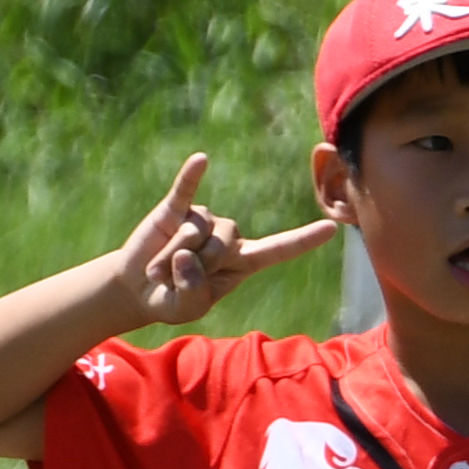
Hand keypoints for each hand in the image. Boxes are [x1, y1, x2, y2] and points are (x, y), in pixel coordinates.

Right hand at [114, 153, 335, 327]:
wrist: (137, 288)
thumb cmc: (171, 299)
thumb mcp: (186, 308)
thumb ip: (192, 290)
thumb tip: (185, 254)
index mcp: (243, 262)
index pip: (278, 249)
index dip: (302, 240)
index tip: (331, 228)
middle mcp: (229, 237)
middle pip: (223, 244)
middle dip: (193, 266)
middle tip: (171, 281)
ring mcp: (203, 221)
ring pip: (196, 232)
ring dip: (170, 257)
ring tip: (156, 272)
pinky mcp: (175, 210)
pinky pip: (185, 191)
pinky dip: (191, 176)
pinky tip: (200, 160)